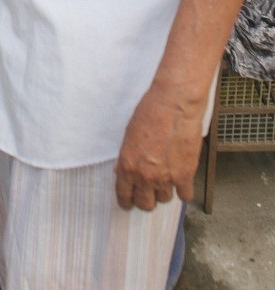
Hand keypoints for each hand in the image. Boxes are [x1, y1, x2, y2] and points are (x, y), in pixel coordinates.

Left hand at [114, 84, 203, 210]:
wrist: (174, 105)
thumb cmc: (150, 113)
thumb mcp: (129, 135)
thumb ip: (128, 157)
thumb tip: (124, 172)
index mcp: (128, 165)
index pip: (124, 195)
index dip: (127, 201)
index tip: (129, 204)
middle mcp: (145, 176)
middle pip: (145, 204)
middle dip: (146, 199)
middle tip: (149, 192)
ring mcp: (166, 178)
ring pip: (164, 199)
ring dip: (165, 191)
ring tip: (167, 177)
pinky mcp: (185, 176)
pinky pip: (185, 196)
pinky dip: (184, 191)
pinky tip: (182, 182)